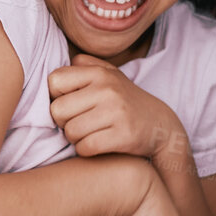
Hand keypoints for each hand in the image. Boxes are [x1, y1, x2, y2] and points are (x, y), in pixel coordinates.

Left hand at [49, 54, 190, 166]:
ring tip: (88, 133)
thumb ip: (85, 65)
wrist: (160, 125)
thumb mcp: (110, 75)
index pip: (55, 81)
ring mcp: (116, 112)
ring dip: (74, 138)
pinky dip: (85, 150)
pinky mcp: (122, 136)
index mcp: (100, 73)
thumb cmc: (125, 100)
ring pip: (70, 132)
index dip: (57, 96)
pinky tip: (95, 145)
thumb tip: (58, 69)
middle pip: (58, 110)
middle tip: (78, 122)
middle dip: (63, 121)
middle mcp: (107, 90)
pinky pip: (85, 148)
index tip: (70, 103)